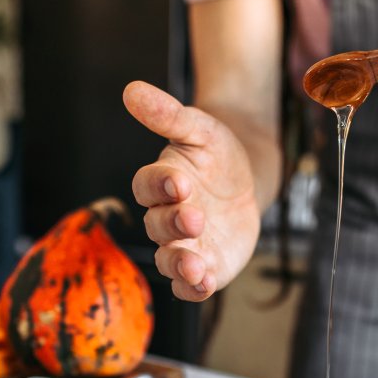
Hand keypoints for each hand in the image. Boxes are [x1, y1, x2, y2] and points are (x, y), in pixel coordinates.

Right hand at [122, 80, 260, 300]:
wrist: (246, 177)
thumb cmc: (215, 151)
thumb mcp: (200, 128)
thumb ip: (168, 115)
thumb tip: (132, 89)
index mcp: (159, 182)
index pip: (147, 185)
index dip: (159, 185)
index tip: (179, 181)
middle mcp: (165, 217)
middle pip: (158, 226)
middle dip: (174, 224)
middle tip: (194, 217)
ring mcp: (184, 245)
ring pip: (170, 261)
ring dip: (180, 264)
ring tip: (195, 265)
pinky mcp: (205, 265)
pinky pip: (191, 284)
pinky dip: (194, 288)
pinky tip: (204, 285)